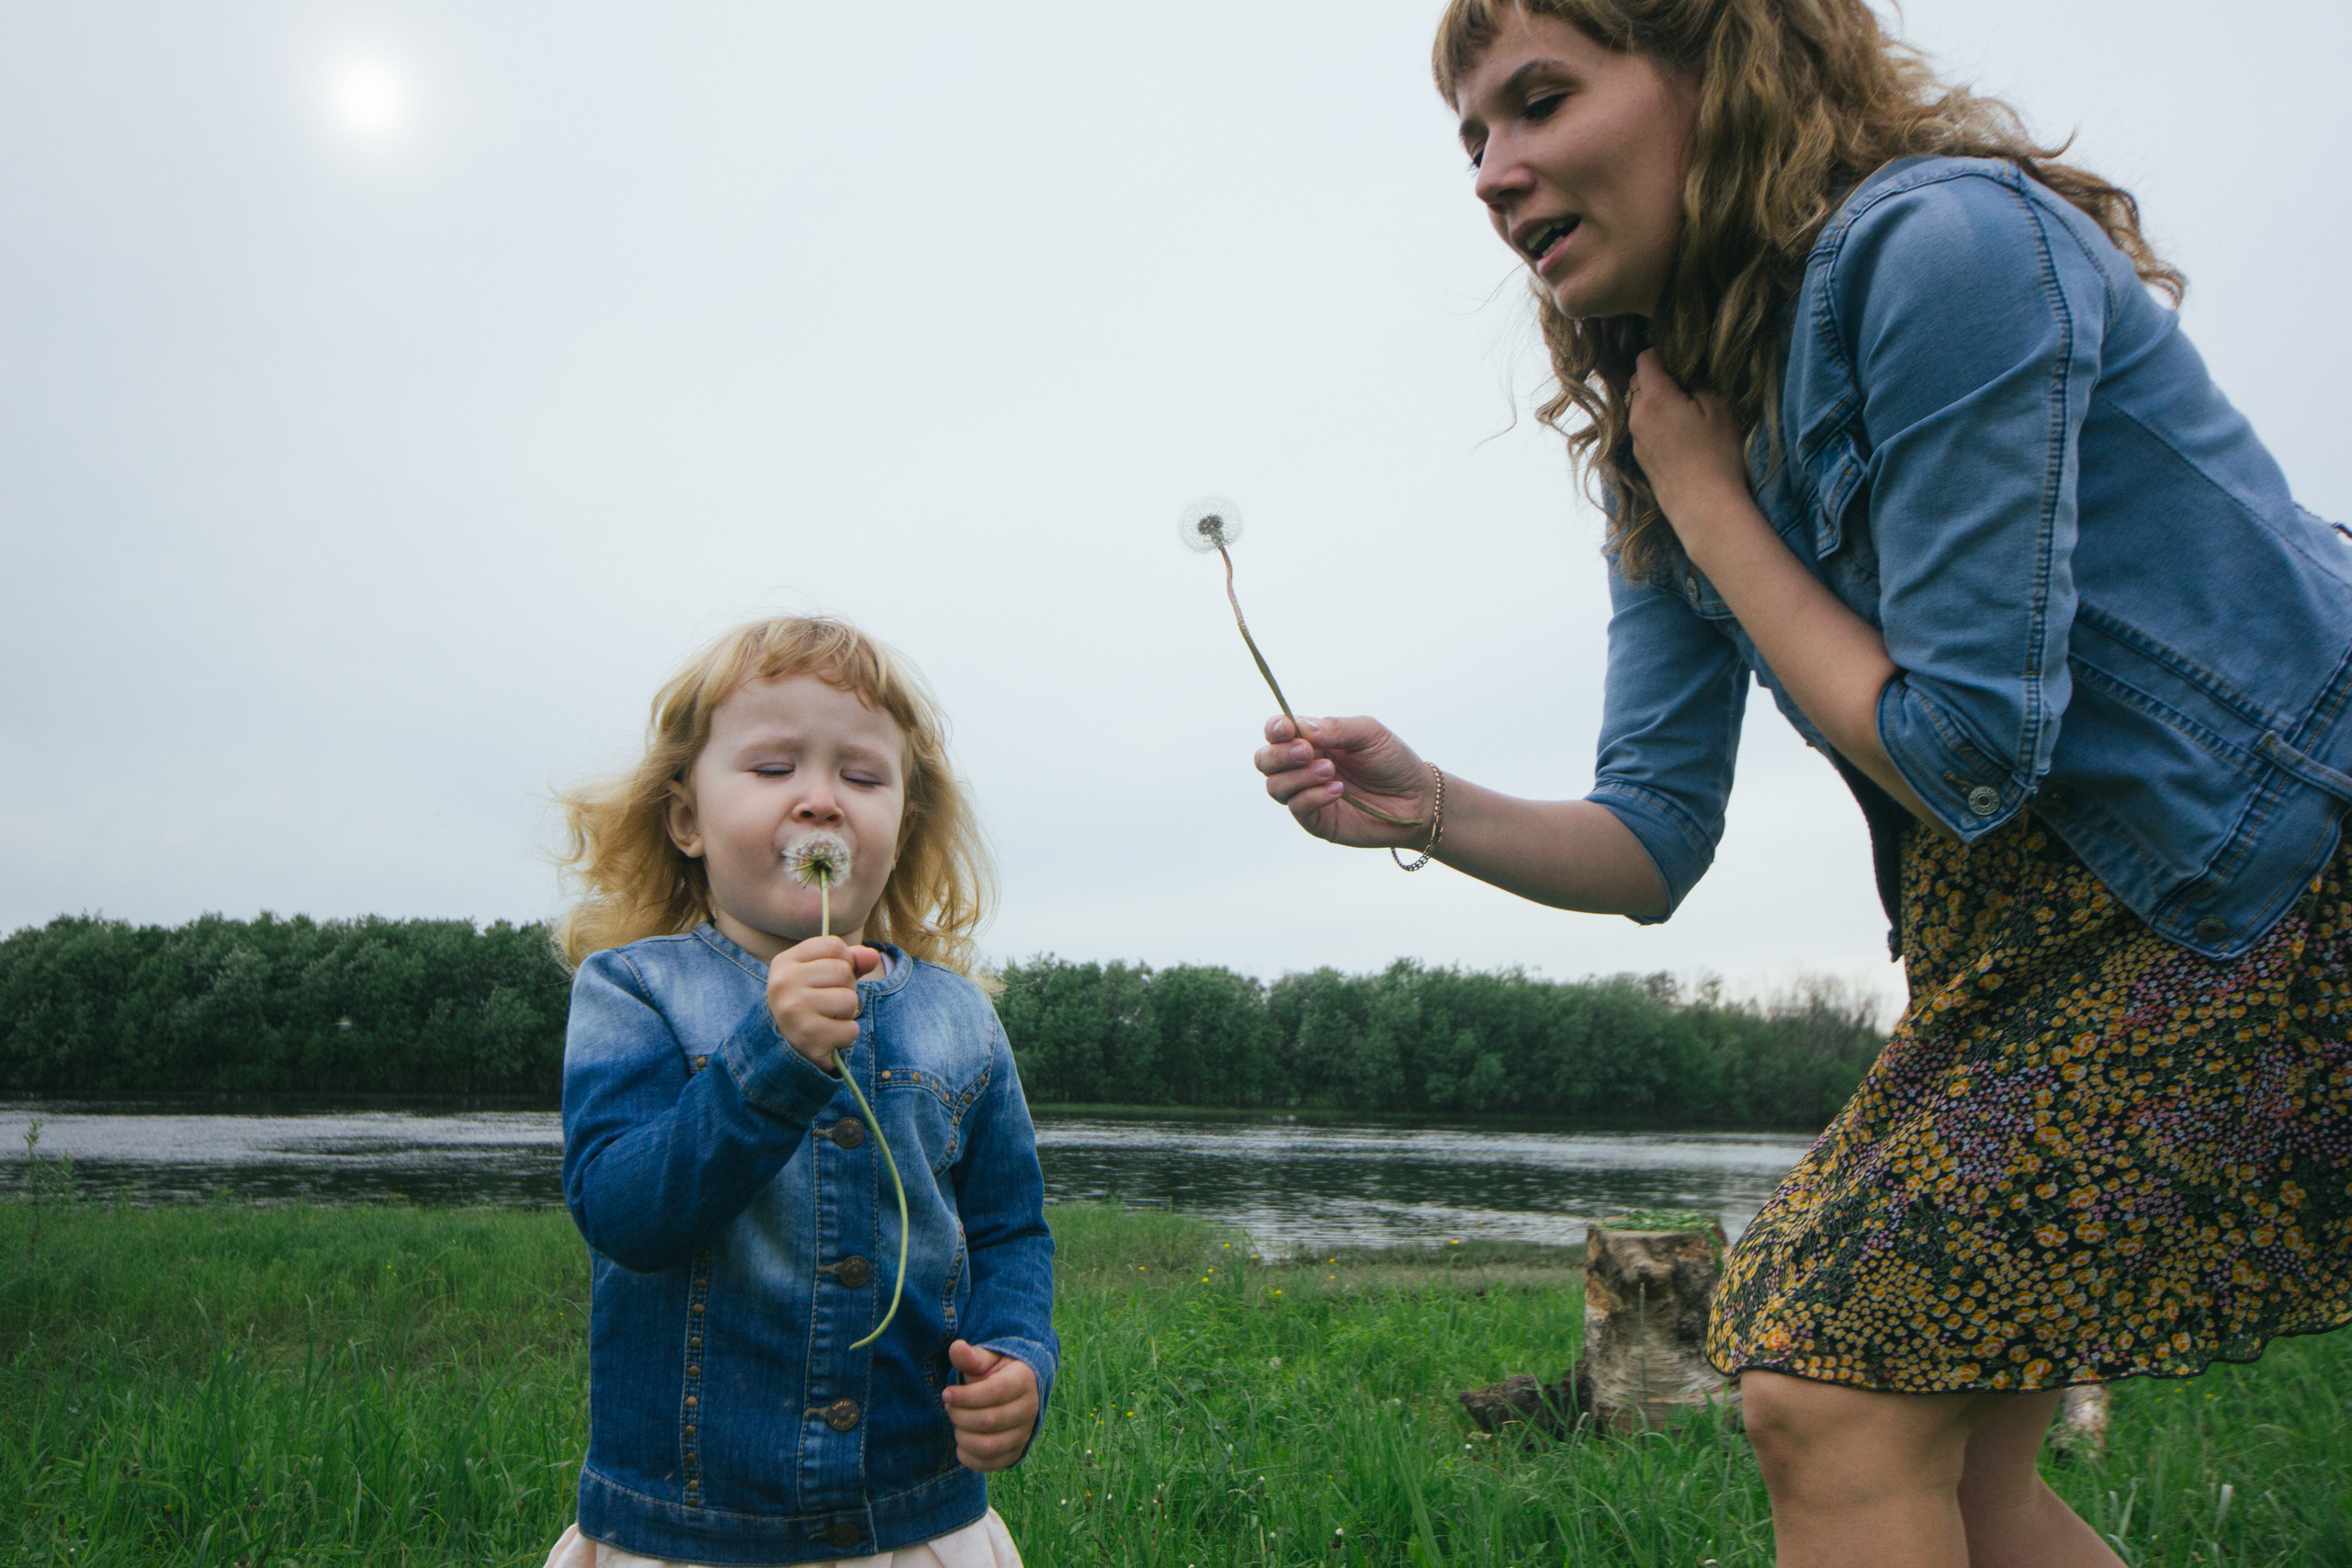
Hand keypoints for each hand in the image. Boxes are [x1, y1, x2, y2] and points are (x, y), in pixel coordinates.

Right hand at [764, 936, 881, 1071]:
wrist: (787, 1046)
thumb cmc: (810, 1002)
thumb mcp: (824, 974)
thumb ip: (850, 961)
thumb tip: (873, 956)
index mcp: (784, 962)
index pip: (833, 946)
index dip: (844, 961)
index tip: (830, 977)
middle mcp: (783, 983)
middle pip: (843, 971)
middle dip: (847, 989)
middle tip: (829, 1003)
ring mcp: (793, 1010)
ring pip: (849, 1000)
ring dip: (848, 1013)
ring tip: (829, 1019)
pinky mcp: (807, 1037)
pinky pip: (850, 1030)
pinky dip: (847, 1035)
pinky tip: (829, 1037)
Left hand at [943, 1340, 1037, 1471]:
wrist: (1016, 1393)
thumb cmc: (996, 1373)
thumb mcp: (986, 1360)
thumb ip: (971, 1357)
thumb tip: (956, 1348)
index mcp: (1023, 1380)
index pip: (995, 1392)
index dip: (966, 1396)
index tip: (946, 1394)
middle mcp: (1029, 1409)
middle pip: (989, 1420)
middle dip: (960, 1415)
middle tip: (950, 1408)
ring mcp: (1024, 1434)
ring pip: (989, 1446)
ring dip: (963, 1436)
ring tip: (957, 1423)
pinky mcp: (1015, 1453)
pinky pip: (989, 1464)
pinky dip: (969, 1457)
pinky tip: (962, 1441)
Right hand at [1253, 714, 1432, 846]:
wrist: (1417, 798)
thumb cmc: (1393, 761)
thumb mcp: (1368, 733)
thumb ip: (1335, 728)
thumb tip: (1302, 729)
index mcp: (1312, 740)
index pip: (1277, 732)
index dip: (1275, 729)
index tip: (1286, 729)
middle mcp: (1303, 767)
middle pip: (1264, 760)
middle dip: (1279, 755)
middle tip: (1308, 752)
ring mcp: (1307, 794)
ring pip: (1274, 786)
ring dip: (1298, 777)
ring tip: (1331, 772)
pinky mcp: (1316, 820)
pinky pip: (1296, 808)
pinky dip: (1312, 796)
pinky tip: (1337, 790)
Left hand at [1626, 348, 1758, 562]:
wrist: (1704, 506)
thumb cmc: (1716, 455)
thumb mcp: (1717, 408)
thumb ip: (1697, 383)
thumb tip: (1685, 374)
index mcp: (1654, 398)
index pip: (1645, 359)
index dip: (1662, 353)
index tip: (1681, 358)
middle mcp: (1637, 416)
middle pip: (1638, 381)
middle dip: (1658, 376)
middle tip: (1686, 383)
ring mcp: (1636, 438)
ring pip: (1638, 405)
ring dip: (1655, 400)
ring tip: (1684, 409)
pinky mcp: (1640, 457)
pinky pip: (1642, 427)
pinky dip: (1654, 420)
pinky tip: (1678, 432)